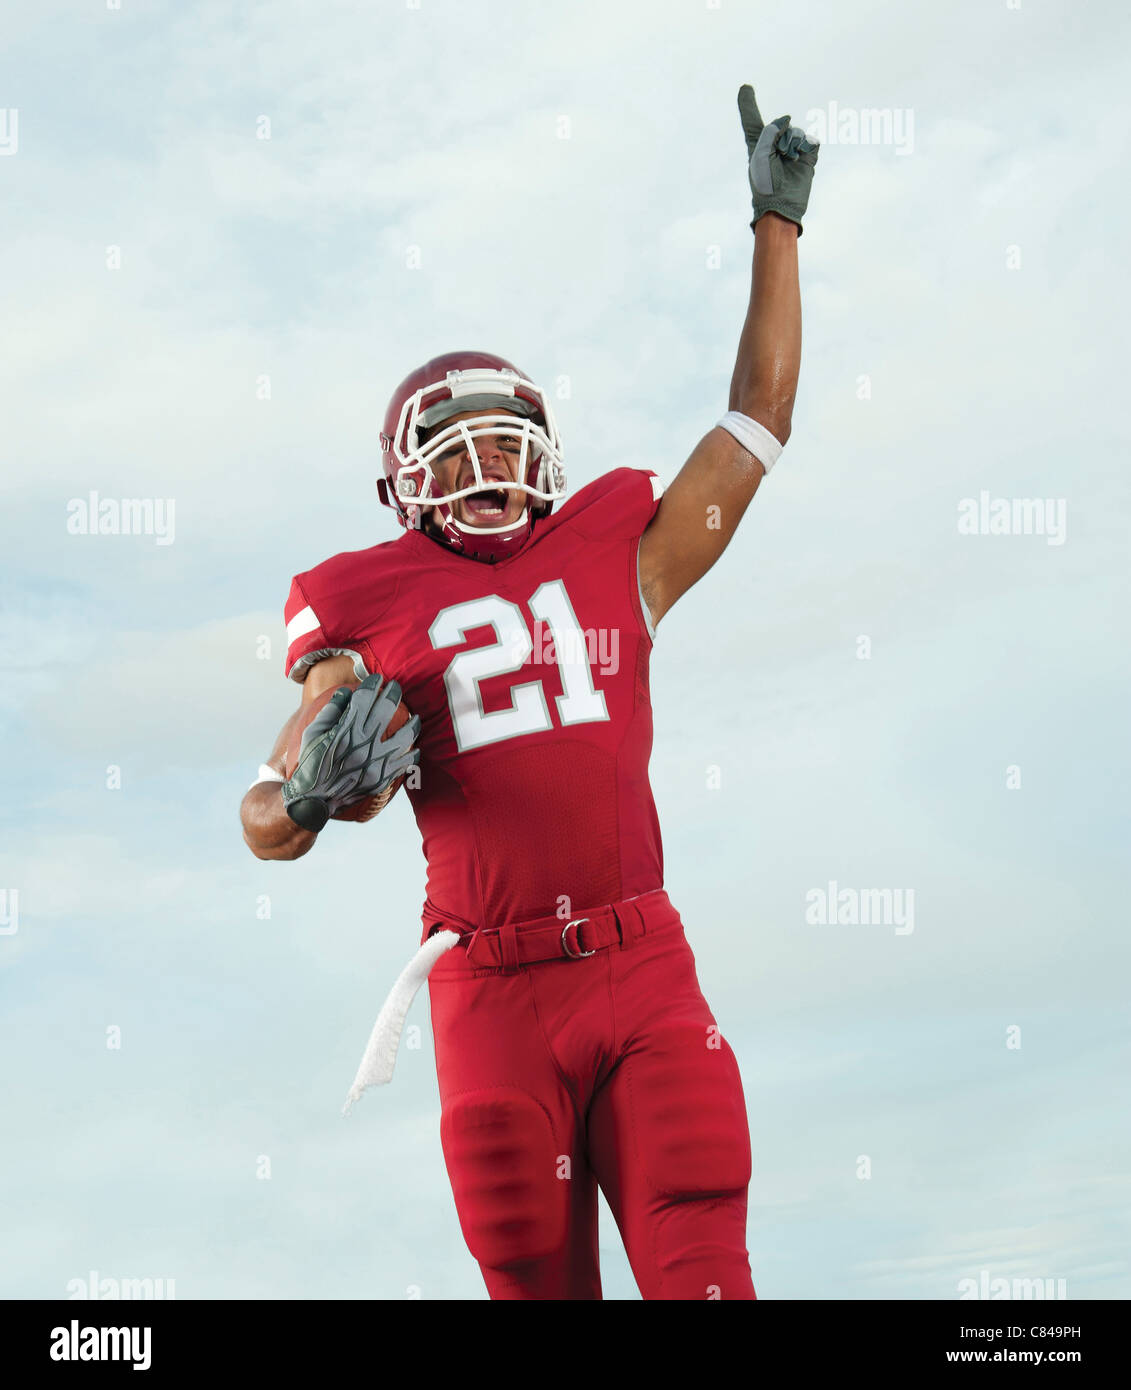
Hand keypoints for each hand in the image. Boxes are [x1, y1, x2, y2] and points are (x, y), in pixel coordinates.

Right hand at [282, 672, 421, 831]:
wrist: (314, 800)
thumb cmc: (310, 765)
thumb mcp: (312, 735)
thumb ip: (330, 712)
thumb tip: (346, 692)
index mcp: (346, 731)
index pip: (364, 699)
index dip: (372, 685)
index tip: (377, 678)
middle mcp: (364, 744)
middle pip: (385, 710)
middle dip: (392, 693)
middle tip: (395, 687)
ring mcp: (375, 762)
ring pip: (404, 736)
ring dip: (412, 723)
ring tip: (415, 717)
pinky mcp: (381, 778)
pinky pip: (404, 763)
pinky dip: (412, 753)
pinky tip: (415, 747)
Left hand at [737, 84, 818, 234]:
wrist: (781, 204)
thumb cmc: (765, 183)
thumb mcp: (760, 154)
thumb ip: (770, 130)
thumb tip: (787, 119)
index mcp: (758, 145)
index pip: (752, 120)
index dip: (748, 104)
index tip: (745, 88)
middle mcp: (775, 145)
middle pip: (780, 124)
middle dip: (780, 137)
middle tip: (777, 156)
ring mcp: (792, 150)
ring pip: (796, 132)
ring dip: (792, 143)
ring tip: (788, 160)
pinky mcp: (807, 157)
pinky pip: (810, 140)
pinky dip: (806, 146)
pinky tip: (800, 158)